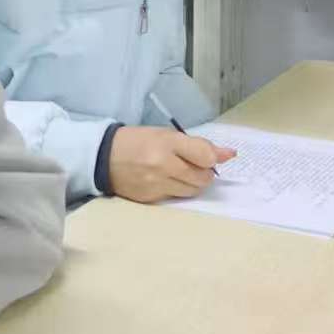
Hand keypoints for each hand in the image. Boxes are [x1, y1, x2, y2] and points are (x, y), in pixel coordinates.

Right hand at [108, 126, 236, 202]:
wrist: (103, 157)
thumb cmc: (138, 141)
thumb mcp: (166, 135)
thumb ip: (197, 145)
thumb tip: (230, 154)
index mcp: (167, 143)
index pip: (206, 156)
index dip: (212, 158)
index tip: (209, 157)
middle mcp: (163, 165)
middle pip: (203, 178)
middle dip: (204, 173)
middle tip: (192, 165)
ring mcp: (156, 184)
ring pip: (192, 191)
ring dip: (192, 183)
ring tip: (178, 173)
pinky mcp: (150, 198)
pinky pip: (175, 197)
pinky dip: (175, 190)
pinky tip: (163, 181)